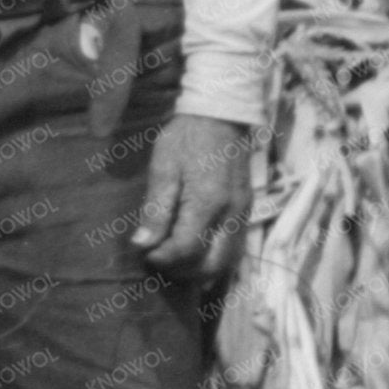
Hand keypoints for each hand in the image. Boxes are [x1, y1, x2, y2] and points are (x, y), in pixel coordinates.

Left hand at [129, 114, 256, 279]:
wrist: (220, 116)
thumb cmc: (186, 138)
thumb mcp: (163, 169)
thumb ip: (155, 210)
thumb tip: (142, 244)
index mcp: (208, 203)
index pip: (186, 249)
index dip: (163, 258)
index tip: (144, 254)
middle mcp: (231, 214)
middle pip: (213, 265)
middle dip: (183, 273)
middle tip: (159, 262)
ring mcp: (243, 214)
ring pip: (228, 262)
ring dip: (201, 270)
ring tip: (175, 262)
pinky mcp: (246, 211)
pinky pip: (235, 248)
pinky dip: (216, 259)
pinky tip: (196, 254)